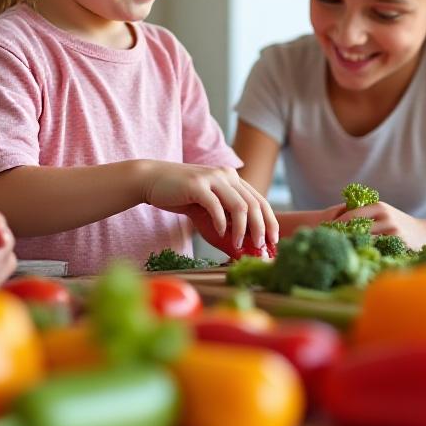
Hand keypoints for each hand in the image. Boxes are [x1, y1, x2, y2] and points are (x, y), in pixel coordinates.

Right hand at [138, 161, 278, 254]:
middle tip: (260, 248)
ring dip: (242, 230)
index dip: (270, 222)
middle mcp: (226, 175)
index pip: (260, 201)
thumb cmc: (181, 197)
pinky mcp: (197, 185)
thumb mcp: (208, 209)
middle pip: (254, 204)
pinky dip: (221, 223)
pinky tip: (220, 234)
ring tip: (238, 245)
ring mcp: (212, 178)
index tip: (273, 242)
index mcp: (232, 178)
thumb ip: (225, 223)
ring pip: (239, 206)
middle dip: (261, 229)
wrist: (152, 180)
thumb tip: (242, 250)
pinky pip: (216, 206)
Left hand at [336, 201, 425, 249]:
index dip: (336, 224)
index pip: (351, 215)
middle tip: (327, 244)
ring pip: (365, 239)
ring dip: (352, 245)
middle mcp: (385, 216)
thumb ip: (365, 213)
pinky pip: (377, 249)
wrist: (423, 233)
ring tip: (338, 252)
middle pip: (356, 227)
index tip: (324, 232)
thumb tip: (336, 220)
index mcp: (378, 206)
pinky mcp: (398, 243)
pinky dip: (366, 253)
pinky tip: (358, 258)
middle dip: (341, 236)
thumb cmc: (397, 223)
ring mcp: (392, 230)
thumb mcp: (383, 212)